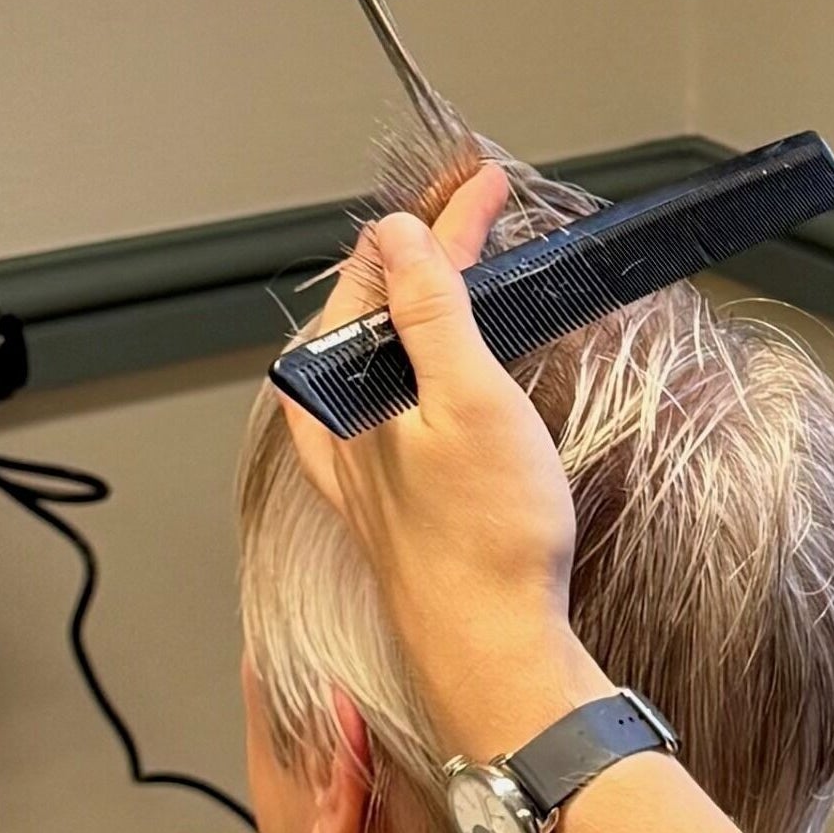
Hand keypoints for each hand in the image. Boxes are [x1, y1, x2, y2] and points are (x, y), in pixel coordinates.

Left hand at [281, 165, 595, 747]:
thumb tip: (396, 235)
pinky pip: (394, 395)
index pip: (386, 273)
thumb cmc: (487, 538)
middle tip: (485, 209)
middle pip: (379, 305)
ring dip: (426, 301)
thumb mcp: (469, 399)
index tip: (484, 185)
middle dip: (430, 250)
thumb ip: (428, 311)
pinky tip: (440, 366)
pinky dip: (423, 357)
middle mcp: (339, 422)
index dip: (442, 221)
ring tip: (467, 264)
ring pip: (384, 350)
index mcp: (343, 388)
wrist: (494, 647)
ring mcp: (361, 459)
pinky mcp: (391, 491)